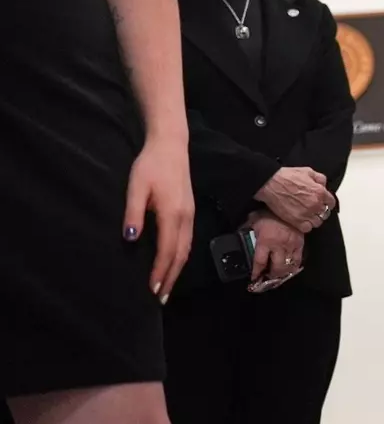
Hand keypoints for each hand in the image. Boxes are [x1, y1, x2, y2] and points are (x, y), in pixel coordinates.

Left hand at [124, 136, 193, 303]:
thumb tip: (131, 239)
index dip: (159, 272)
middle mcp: (185, 217)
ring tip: (166, 287)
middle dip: (170, 278)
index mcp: (172, 213)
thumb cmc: (151, 165)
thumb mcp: (136, 187)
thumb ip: (134, 213)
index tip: (151, 291)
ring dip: (177, 270)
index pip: (167, 250)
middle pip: (181, 254)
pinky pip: (187, 240)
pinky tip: (173, 262)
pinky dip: (180, 257)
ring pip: (186, 249)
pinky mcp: (189, 210)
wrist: (171, 145)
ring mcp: (190, 214)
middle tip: (159, 299)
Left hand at [244, 210, 304, 291]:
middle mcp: (279, 246)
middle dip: (271, 276)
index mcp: (266, 241)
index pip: (259, 262)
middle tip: (267, 278)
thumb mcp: (254, 219)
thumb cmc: (268, 211)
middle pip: (276, 268)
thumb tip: (239, 236)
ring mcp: (292, 245)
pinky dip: (293, 266)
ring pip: (288, 266)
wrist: (288, 202)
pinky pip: (298, 259)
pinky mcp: (301, 242)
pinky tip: (289, 267)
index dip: (256, 272)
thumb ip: (247, 230)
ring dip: (282, 273)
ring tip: (278, 275)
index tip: (254, 278)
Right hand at [256, 167, 333, 232]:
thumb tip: (324, 185)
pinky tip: (302, 221)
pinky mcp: (296, 221)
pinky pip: (307, 229)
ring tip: (308, 216)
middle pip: (325, 213)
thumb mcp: (308, 171)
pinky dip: (306, 226)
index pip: (331, 203)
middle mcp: (315, 204)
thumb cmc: (287, 177)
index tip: (324, 204)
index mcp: (320, 192)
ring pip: (317, 222)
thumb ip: (320, 179)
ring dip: (314, 219)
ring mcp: (306, 214)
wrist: (271, 183)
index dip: (328, 203)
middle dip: (321, 211)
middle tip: (315, 209)